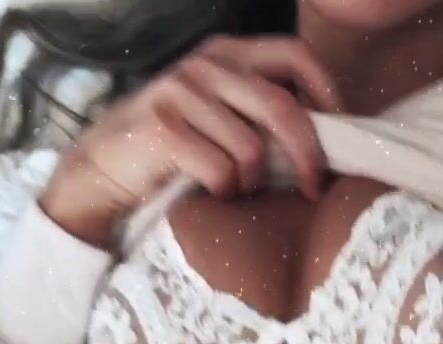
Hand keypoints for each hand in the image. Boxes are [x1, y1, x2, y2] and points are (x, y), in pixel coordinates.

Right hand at [41, 36, 341, 247]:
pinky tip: (210, 191)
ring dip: (251, 181)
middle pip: (283, 107)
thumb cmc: (172, 147)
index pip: (296, 56)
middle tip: (313, 188)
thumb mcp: (218, 112)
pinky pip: (220, 171)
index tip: (340, 134)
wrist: (102, 167)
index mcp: (227, 53)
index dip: (327, 94)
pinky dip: (223, 191)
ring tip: (235, 188)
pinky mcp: (163, 130)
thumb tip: (326, 133)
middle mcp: (206, 65)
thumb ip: (259, 109)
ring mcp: (181, 93)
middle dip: (307, 155)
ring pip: (251, 149)